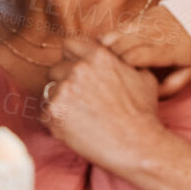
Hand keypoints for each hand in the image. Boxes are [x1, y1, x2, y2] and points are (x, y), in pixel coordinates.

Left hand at [41, 36, 166, 174]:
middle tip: (79, 98)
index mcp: (98, 55)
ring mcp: (64, 90)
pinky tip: (75, 128)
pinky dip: (57, 120)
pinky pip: (46, 113)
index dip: (72, 58)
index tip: (77, 71)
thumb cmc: (143, 113)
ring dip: (60, 100)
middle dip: (64, 80)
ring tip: (80, 116)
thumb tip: (114, 54)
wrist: (137, 145)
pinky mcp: (54, 113)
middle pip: (56, 68)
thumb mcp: (141, 75)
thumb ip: (121, 59)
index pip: (69, 45)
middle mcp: (78, 69)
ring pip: (50, 90)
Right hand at [98, 4, 190, 96]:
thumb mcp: (190, 73)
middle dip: (107, 57)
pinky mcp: (143, 15)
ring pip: (118, 32)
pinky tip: (104, 48)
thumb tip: (149, 97)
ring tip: (97, 60)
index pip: (136, 55)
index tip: (113, 76)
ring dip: (105, 46)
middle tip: (97, 70)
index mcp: (166, 50)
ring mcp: (147, 22)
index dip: (121, 65)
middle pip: (122, 43)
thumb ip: (170, 87)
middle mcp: (154, 34)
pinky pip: (121, 25)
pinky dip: (111, 37)